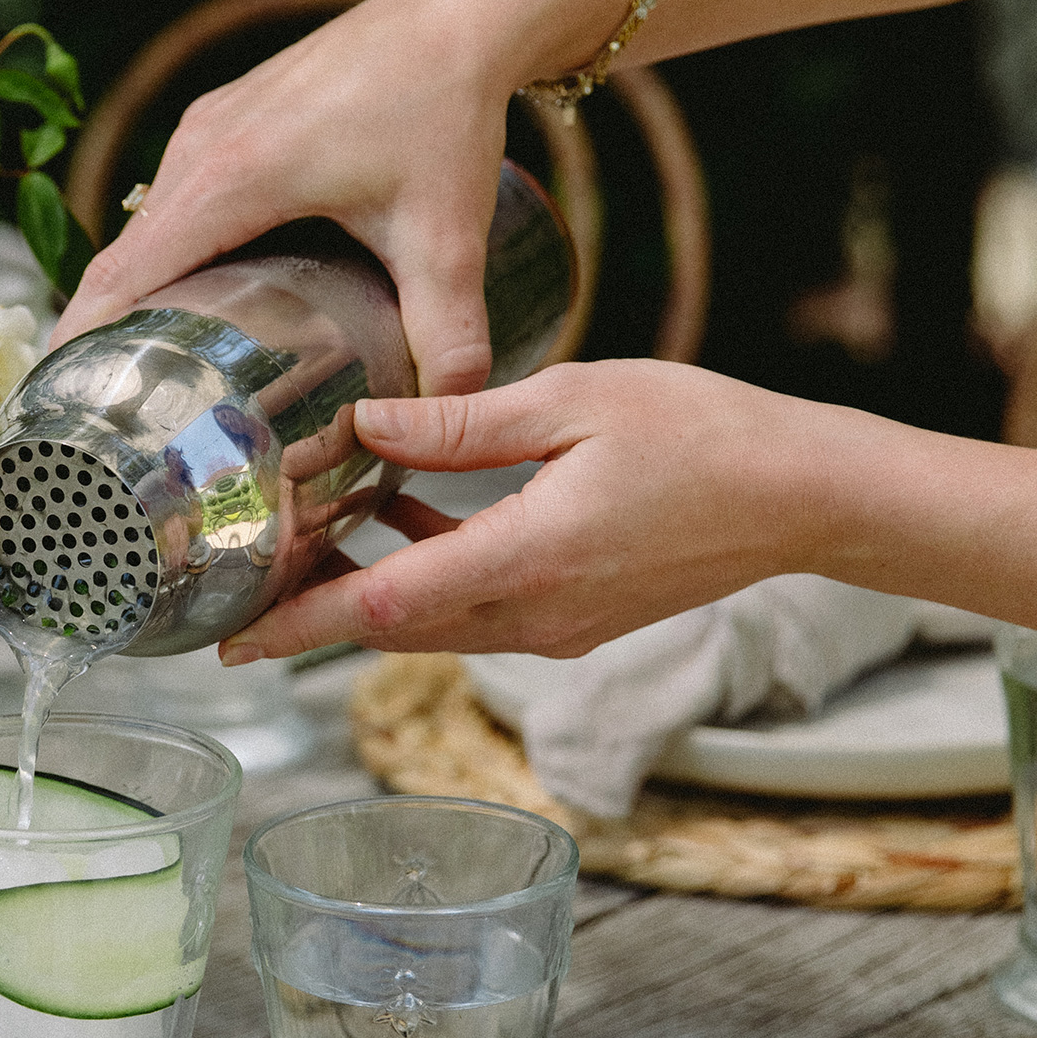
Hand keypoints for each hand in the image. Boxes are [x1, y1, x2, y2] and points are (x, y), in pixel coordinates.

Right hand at [50, 0, 513, 394]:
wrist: (462, 13)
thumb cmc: (445, 107)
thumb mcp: (448, 234)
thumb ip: (449, 331)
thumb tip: (452, 409)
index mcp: (233, 177)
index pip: (123, 275)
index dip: (83, 342)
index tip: (59, 402)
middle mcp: (202, 146)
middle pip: (123, 259)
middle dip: (104, 336)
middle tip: (106, 417)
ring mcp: (209, 126)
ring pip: (148, 227)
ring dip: (135, 295)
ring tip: (141, 373)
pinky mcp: (228, 118)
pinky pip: (176, 199)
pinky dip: (167, 254)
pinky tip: (193, 300)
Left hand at [220, 360, 876, 661]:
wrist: (802, 495)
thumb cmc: (702, 434)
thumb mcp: (574, 399)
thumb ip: (461, 423)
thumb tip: (368, 427)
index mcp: (528, 558)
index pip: (385, 607)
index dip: (300, 624)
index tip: (234, 638)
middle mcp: (534, 613)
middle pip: (390, 629)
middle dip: (311, 611)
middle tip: (240, 584)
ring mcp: (555, 627)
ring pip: (429, 624)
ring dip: (365, 591)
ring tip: (302, 541)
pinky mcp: (572, 619)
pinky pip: (473, 609)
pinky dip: (424, 576)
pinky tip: (397, 514)